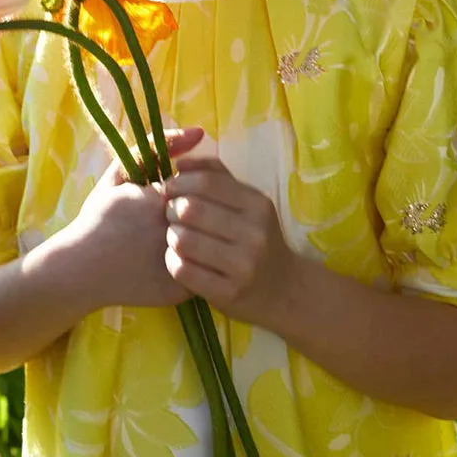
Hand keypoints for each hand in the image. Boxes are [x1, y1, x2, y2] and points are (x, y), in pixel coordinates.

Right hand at [69, 128, 203, 309]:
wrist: (79, 269)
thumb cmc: (98, 218)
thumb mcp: (120, 174)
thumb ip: (156, 147)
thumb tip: (198, 132)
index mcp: (161, 200)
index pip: (202, 188)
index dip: (189, 194)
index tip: (166, 204)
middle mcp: (173, 229)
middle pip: (207, 215)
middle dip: (198, 216)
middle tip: (167, 226)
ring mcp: (178, 261)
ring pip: (210, 244)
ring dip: (203, 239)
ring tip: (174, 243)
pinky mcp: (178, 290)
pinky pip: (204, 273)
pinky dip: (198, 266)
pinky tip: (178, 262)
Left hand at [162, 157, 294, 325]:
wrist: (286, 290)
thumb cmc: (258, 238)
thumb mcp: (248, 203)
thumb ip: (216, 176)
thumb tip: (180, 162)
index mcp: (258, 205)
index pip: (207, 182)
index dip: (180, 182)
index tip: (169, 189)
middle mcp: (254, 234)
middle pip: (190, 210)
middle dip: (170, 209)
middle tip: (170, 214)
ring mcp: (243, 266)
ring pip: (183, 240)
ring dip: (171, 236)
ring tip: (177, 237)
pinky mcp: (228, 294)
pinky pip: (182, 270)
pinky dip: (172, 261)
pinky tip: (179, 259)